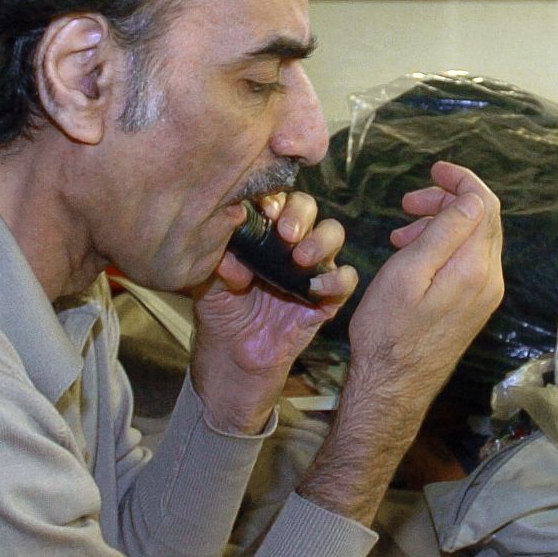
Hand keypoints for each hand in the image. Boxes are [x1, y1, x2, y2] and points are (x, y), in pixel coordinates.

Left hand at [186, 191, 356, 435]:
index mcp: (263, 231)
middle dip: (300, 214)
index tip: (265, 211)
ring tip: (301, 258)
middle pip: (308, 209)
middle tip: (286, 233)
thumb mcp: (211, 287)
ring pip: (333, 235)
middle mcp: (291, 242)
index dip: (275, 199)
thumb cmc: (222, 312)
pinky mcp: (327, 296)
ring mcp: (311, 267)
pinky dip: (337, 279)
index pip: (275, 200)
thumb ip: (219, 267)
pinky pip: (346, 280)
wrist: (235, 357)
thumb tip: (230, 258)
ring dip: (321, 240)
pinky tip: (315, 289)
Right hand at [298, 162, 503, 523]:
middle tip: (407, 204)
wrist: (393, 386)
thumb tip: (471, 197)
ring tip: (402, 230)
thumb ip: (444, 232)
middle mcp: (490, 280)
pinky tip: (414, 254)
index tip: (432, 170)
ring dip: (441, 224)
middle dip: (446, 201)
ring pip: (473, 240)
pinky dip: (443, 247)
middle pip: (482, 220)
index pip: (485, 204)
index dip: (461, 180)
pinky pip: (467, 261)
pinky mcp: (474, 307)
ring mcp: (484, 295)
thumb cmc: (388, 331)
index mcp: (476, 267)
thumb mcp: (408, 272)